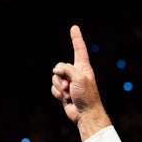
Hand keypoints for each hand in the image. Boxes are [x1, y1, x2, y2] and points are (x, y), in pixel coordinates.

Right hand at [50, 25, 110, 139]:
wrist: (85, 114)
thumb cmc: (87, 96)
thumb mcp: (80, 78)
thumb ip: (67, 68)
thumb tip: (56, 70)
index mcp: (84, 68)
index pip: (79, 49)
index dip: (76, 38)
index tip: (74, 27)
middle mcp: (76, 73)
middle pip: (60, 66)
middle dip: (61, 77)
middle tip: (70, 87)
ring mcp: (69, 83)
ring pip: (54, 77)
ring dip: (60, 87)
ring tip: (70, 94)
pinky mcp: (64, 92)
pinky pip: (53, 88)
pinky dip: (57, 94)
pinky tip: (67, 100)